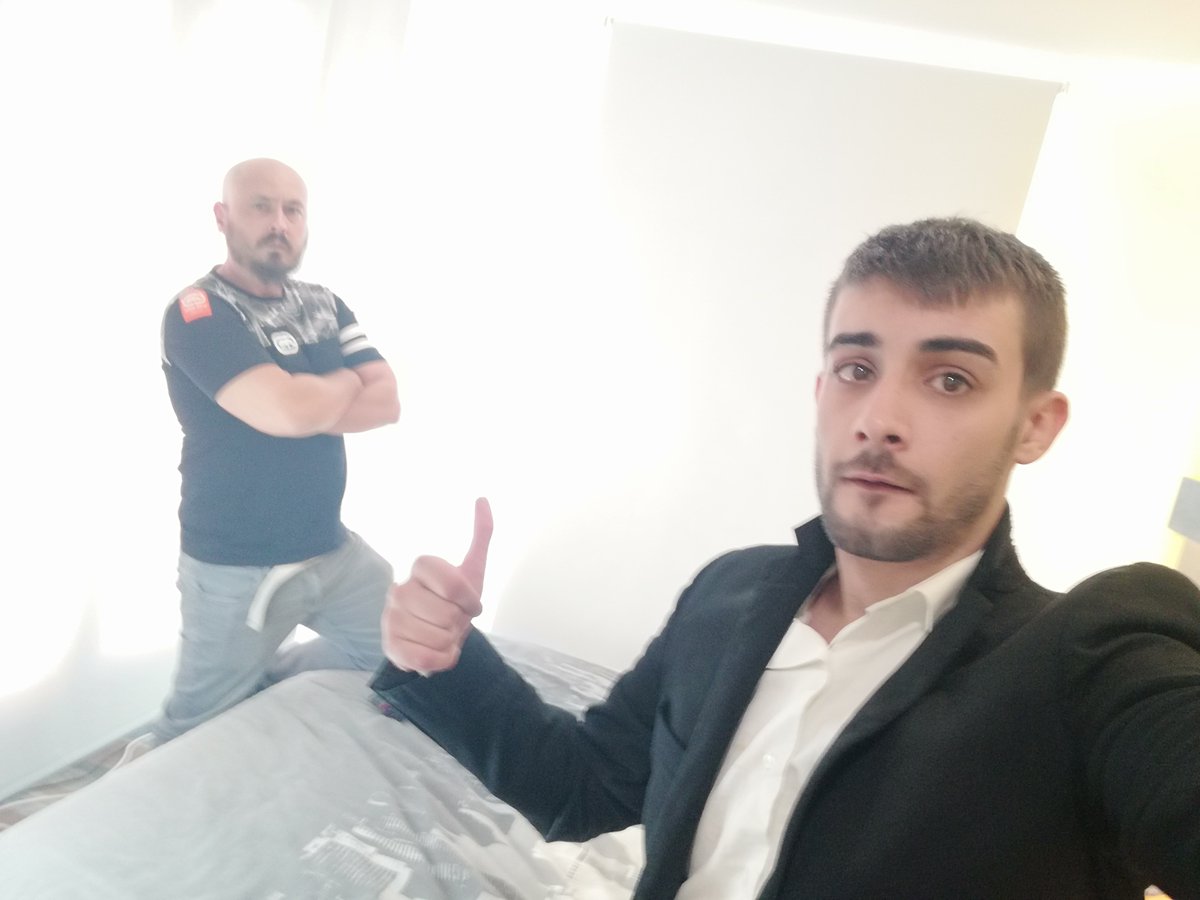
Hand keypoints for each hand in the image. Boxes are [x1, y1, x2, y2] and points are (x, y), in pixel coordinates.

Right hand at [382, 498, 492, 673]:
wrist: (436, 635)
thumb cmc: (455, 602)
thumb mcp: (473, 570)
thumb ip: (481, 534)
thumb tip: (483, 499)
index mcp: (421, 566)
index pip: (455, 584)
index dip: (470, 600)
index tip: (472, 604)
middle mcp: (399, 589)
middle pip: (448, 615)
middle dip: (459, 624)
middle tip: (452, 622)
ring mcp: (390, 618)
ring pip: (438, 639)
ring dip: (450, 644)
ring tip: (442, 635)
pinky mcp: (389, 646)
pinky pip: (425, 661)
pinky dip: (440, 662)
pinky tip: (435, 653)